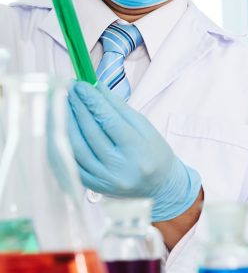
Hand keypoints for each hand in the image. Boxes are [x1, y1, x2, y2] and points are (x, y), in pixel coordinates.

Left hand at [67, 81, 200, 221]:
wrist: (159, 186)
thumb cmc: (155, 153)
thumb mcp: (146, 128)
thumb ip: (121, 108)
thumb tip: (98, 89)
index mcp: (138, 149)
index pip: (110, 121)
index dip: (93, 102)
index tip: (82, 86)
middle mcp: (121, 167)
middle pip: (92, 133)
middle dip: (79, 108)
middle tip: (71, 90)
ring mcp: (106, 179)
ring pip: (78, 148)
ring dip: (68, 124)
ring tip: (64, 106)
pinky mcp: (95, 186)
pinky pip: (74, 163)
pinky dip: (66, 144)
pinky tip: (63, 129)